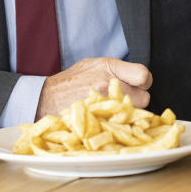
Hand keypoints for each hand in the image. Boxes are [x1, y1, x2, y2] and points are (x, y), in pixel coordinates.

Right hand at [36, 57, 151, 119]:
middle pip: (144, 98)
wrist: (47, 98)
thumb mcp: (94, 64)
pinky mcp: (99, 122)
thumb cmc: (72, 81)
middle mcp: (107, 85)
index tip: (138, 84)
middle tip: (123, 100)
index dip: (143, 82)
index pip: (144, 76)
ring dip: (128, 114)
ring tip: (113, 111)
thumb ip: (117, 69)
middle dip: (137, 100)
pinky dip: (118, 126)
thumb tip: (138, 76)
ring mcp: (103, 105)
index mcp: (109, 68)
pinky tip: (109, 121)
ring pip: (134, 114)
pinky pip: (122, 127)